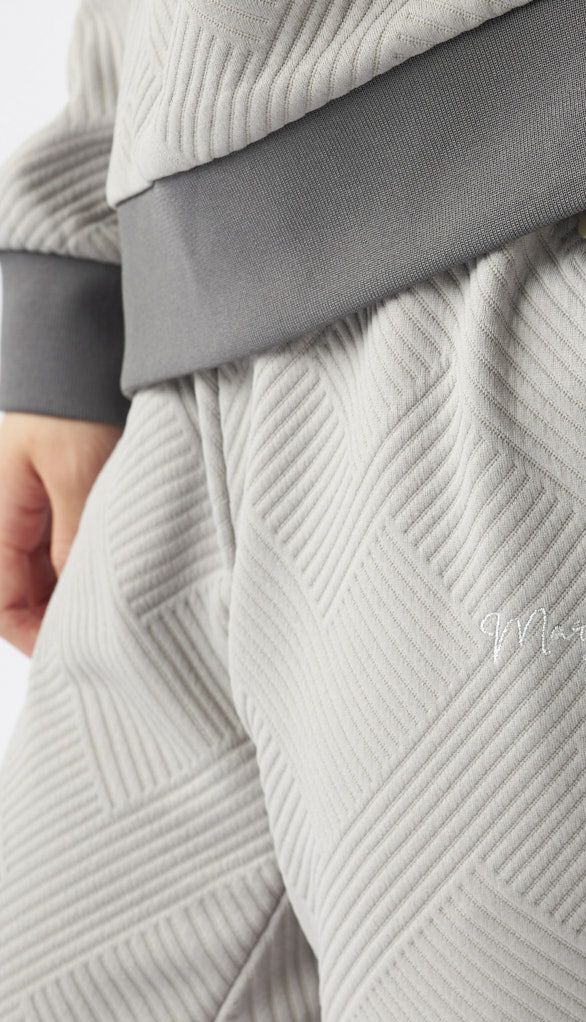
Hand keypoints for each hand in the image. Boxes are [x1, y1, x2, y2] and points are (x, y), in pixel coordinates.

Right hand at [0, 413, 120, 654]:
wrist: (77, 344)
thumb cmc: (70, 399)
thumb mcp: (78, 476)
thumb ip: (73, 541)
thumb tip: (74, 598)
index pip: (2, 603)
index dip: (36, 637)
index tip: (75, 656)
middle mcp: (2, 511)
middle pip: (20, 588)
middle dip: (56, 616)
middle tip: (107, 636)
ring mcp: (24, 500)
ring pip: (39, 567)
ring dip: (71, 588)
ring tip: (117, 605)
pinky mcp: (49, 487)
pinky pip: (55, 539)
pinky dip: (79, 559)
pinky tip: (113, 565)